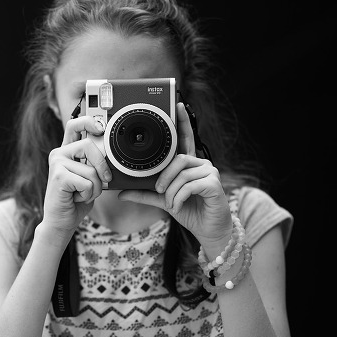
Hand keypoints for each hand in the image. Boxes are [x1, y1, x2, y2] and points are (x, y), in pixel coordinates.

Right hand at [40, 115, 112, 242]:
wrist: (61, 222)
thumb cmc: (76, 201)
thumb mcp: (89, 178)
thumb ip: (95, 165)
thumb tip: (111, 156)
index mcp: (67, 152)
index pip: (74, 126)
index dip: (88, 121)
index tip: (100, 126)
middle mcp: (59, 154)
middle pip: (89, 146)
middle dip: (102, 166)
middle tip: (104, 180)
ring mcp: (57, 164)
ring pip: (91, 170)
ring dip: (95, 188)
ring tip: (82, 193)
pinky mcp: (59, 176)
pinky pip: (87, 183)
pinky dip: (88, 195)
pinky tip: (76, 198)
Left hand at [117, 102, 232, 252]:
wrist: (207, 230)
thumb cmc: (189, 211)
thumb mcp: (163, 201)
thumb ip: (144, 194)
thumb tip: (121, 192)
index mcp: (190, 164)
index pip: (186, 139)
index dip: (183, 122)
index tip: (178, 105)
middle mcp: (202, 164)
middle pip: (178, 159)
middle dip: (164, 177)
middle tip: (159, 191)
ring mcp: (210, 172)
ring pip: (182, 174)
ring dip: (171, 192)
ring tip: (171, 203)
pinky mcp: (214, 184)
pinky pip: (190, 185)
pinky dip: (179, 198)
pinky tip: (179, 207)